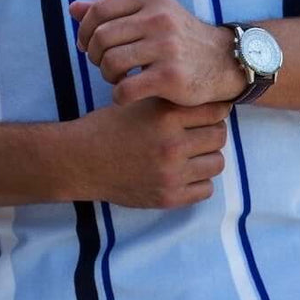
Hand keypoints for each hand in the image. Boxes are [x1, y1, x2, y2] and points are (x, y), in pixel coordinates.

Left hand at [69, 0, 244, 106]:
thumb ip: (112, 10)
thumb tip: (72, 8)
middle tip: (106, 65)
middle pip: (101, 37)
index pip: (98, 10)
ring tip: (119, 78)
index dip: (86, 31)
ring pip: (110, 63)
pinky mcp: (171, 76)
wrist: (224, 61)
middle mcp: (159, 17)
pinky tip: (128, 94)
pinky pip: (125, 89)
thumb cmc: (179, 38)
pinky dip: (119, 96)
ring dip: (107, 76)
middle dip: (96, 56)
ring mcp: (166, 47)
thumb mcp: (151, 13)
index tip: (89, 47)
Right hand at [72, 97, 231, 207]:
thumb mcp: (139, 102)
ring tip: (191, 154)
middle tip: (197, 134)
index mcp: (165, 116)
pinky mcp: (168, 197)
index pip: (215, 111)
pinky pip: (206, 189)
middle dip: (210, 132)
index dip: (213, 110)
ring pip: (217, 163)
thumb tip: (212, 102)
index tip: (206, 114)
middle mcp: (172, 145)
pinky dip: (199, 181)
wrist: (80, 161)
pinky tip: (183, 174)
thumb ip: (172, 102)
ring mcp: (171, 174)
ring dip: (207, 157)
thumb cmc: (109, 127)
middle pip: (219, 136)